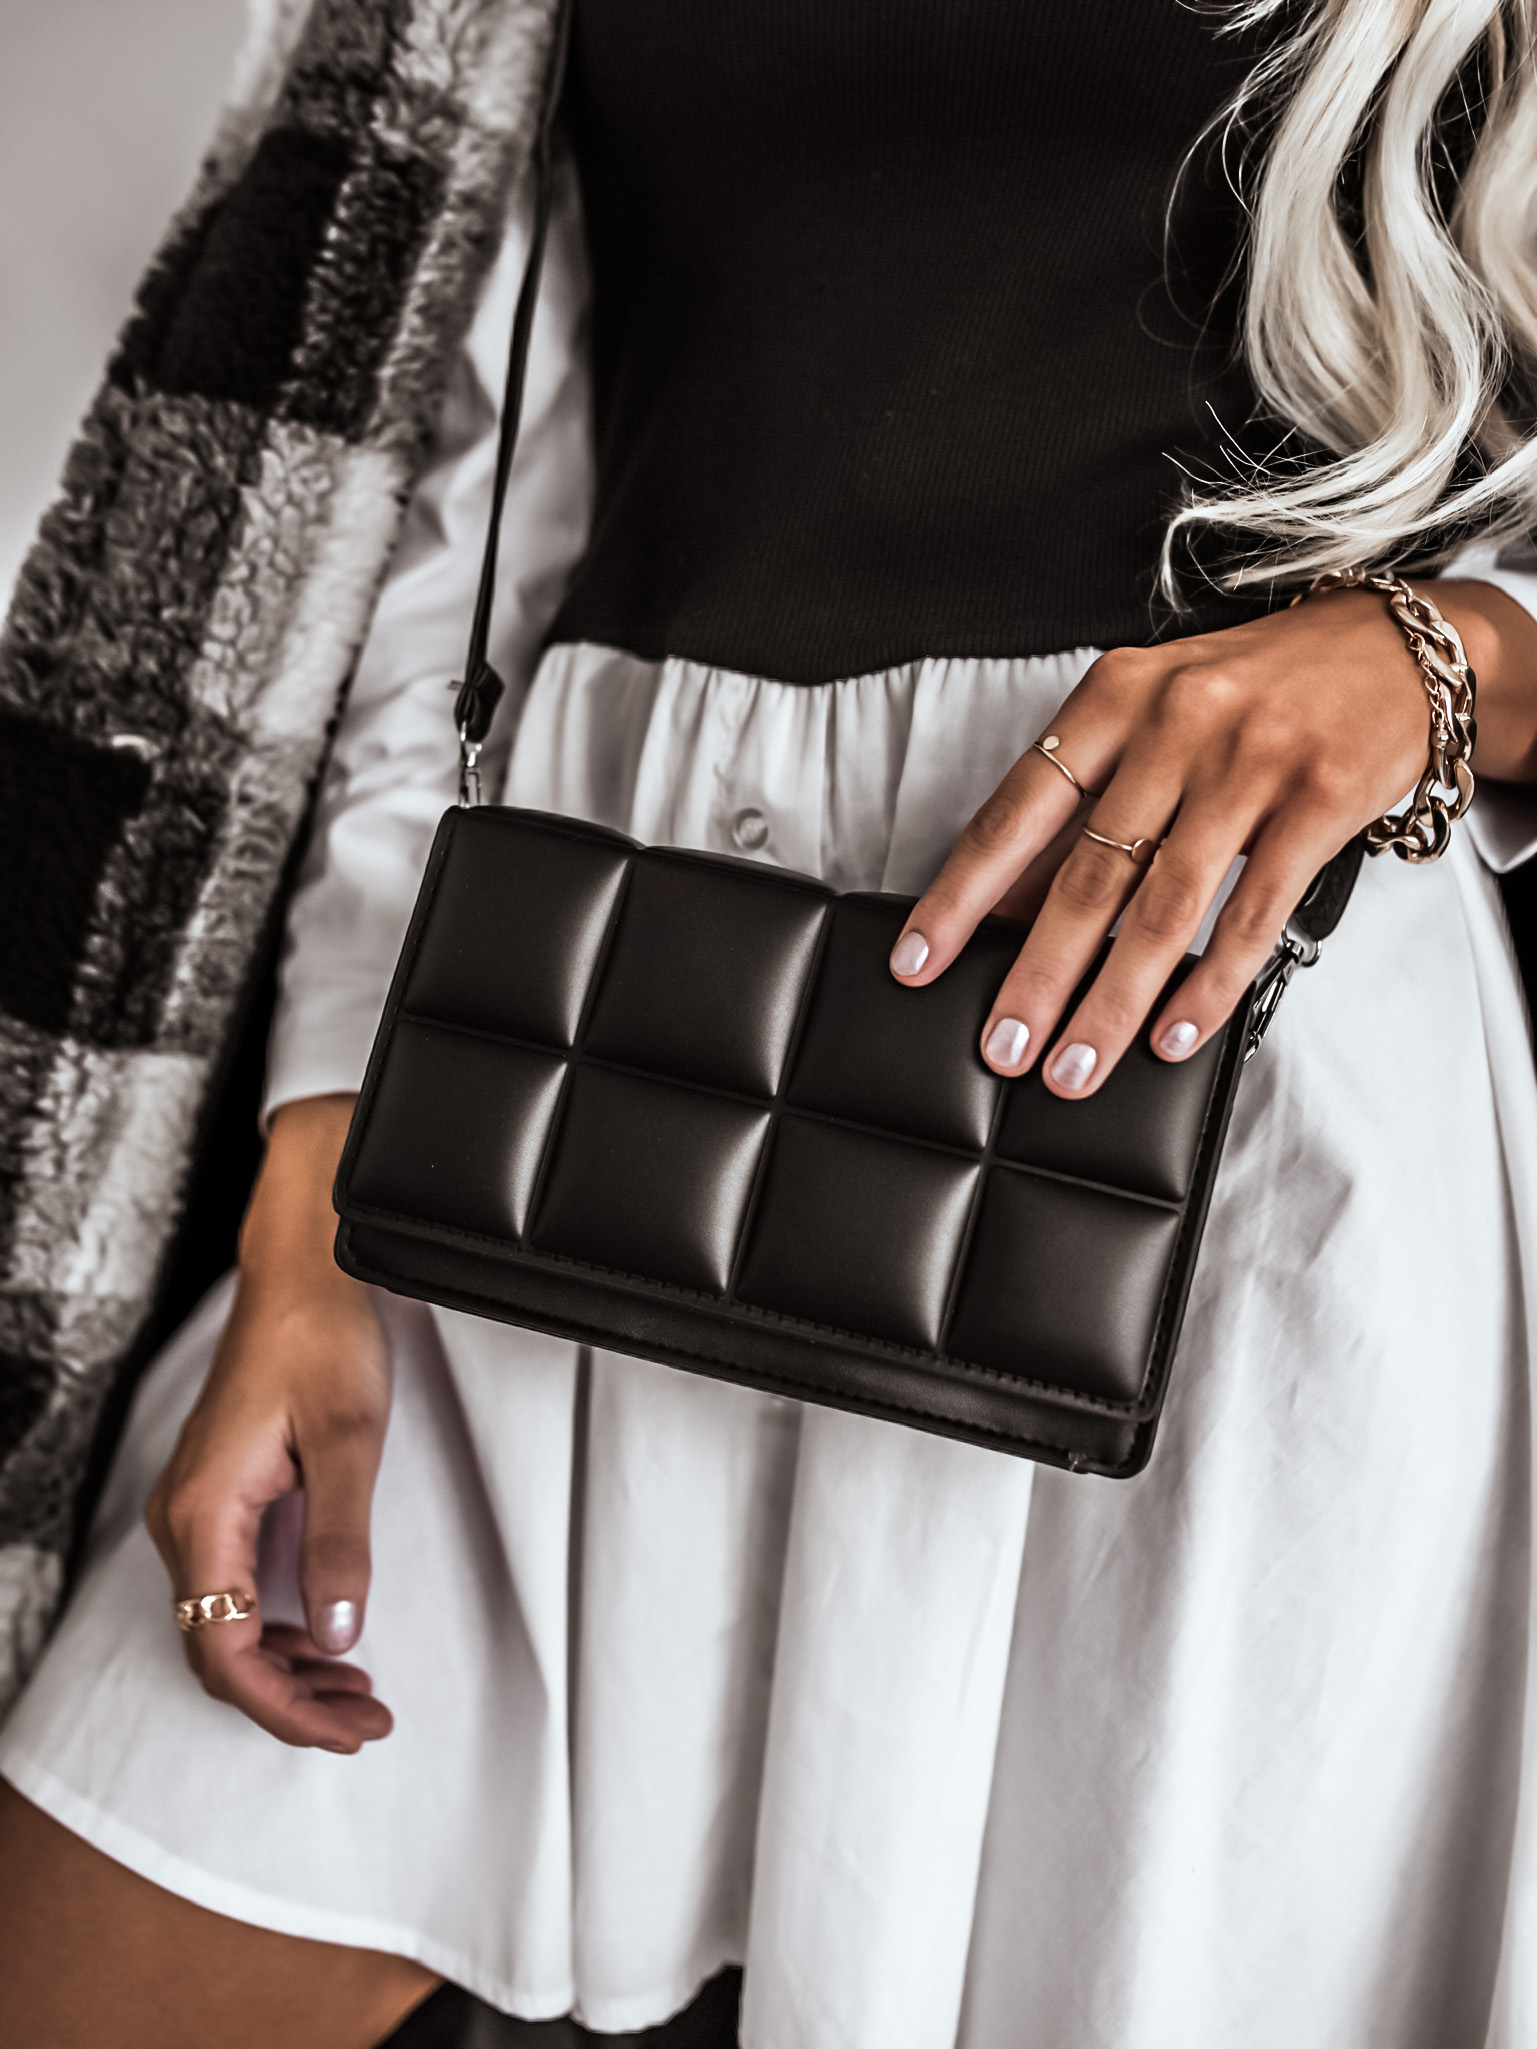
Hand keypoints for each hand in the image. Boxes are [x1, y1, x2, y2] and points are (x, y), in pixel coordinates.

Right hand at [146, 1096, 392, 1751]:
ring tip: (358, 1692)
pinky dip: (278, 1628)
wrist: (302, 1272)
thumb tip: (340, 1634)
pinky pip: (233, 1589)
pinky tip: (327, 1639)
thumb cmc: (324, 1341)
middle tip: (365, 1721)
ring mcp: (196, 1509)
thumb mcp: (349, 1441)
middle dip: (289, 1701)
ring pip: (223, 1624)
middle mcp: (184, 1520)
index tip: (346, 1729)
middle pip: (217, 1650)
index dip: (283, 1707)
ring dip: (287, 1670)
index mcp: (205, 1513)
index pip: (224, 1650)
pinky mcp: (218, 1498)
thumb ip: (341, 1541)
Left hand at [890, 579, 1536, 1095]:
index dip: (961, 895)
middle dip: (1035, 975)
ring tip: (1073, 1066)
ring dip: (1112, 1002)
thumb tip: (1010, 908)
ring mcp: (1251, 762)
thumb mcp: (1155, 715)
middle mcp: (1176, 723)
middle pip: (1088, 874)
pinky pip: (1252, 915)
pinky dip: (1208, 985)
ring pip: (1163, 908)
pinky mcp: (1319, 801)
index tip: (916, 962)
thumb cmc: (1254, 690)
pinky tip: (1172, 1035)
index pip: (1016, 812)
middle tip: (999, 1047)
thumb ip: (1089, 803)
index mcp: (1114, 698)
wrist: (1396, 648)